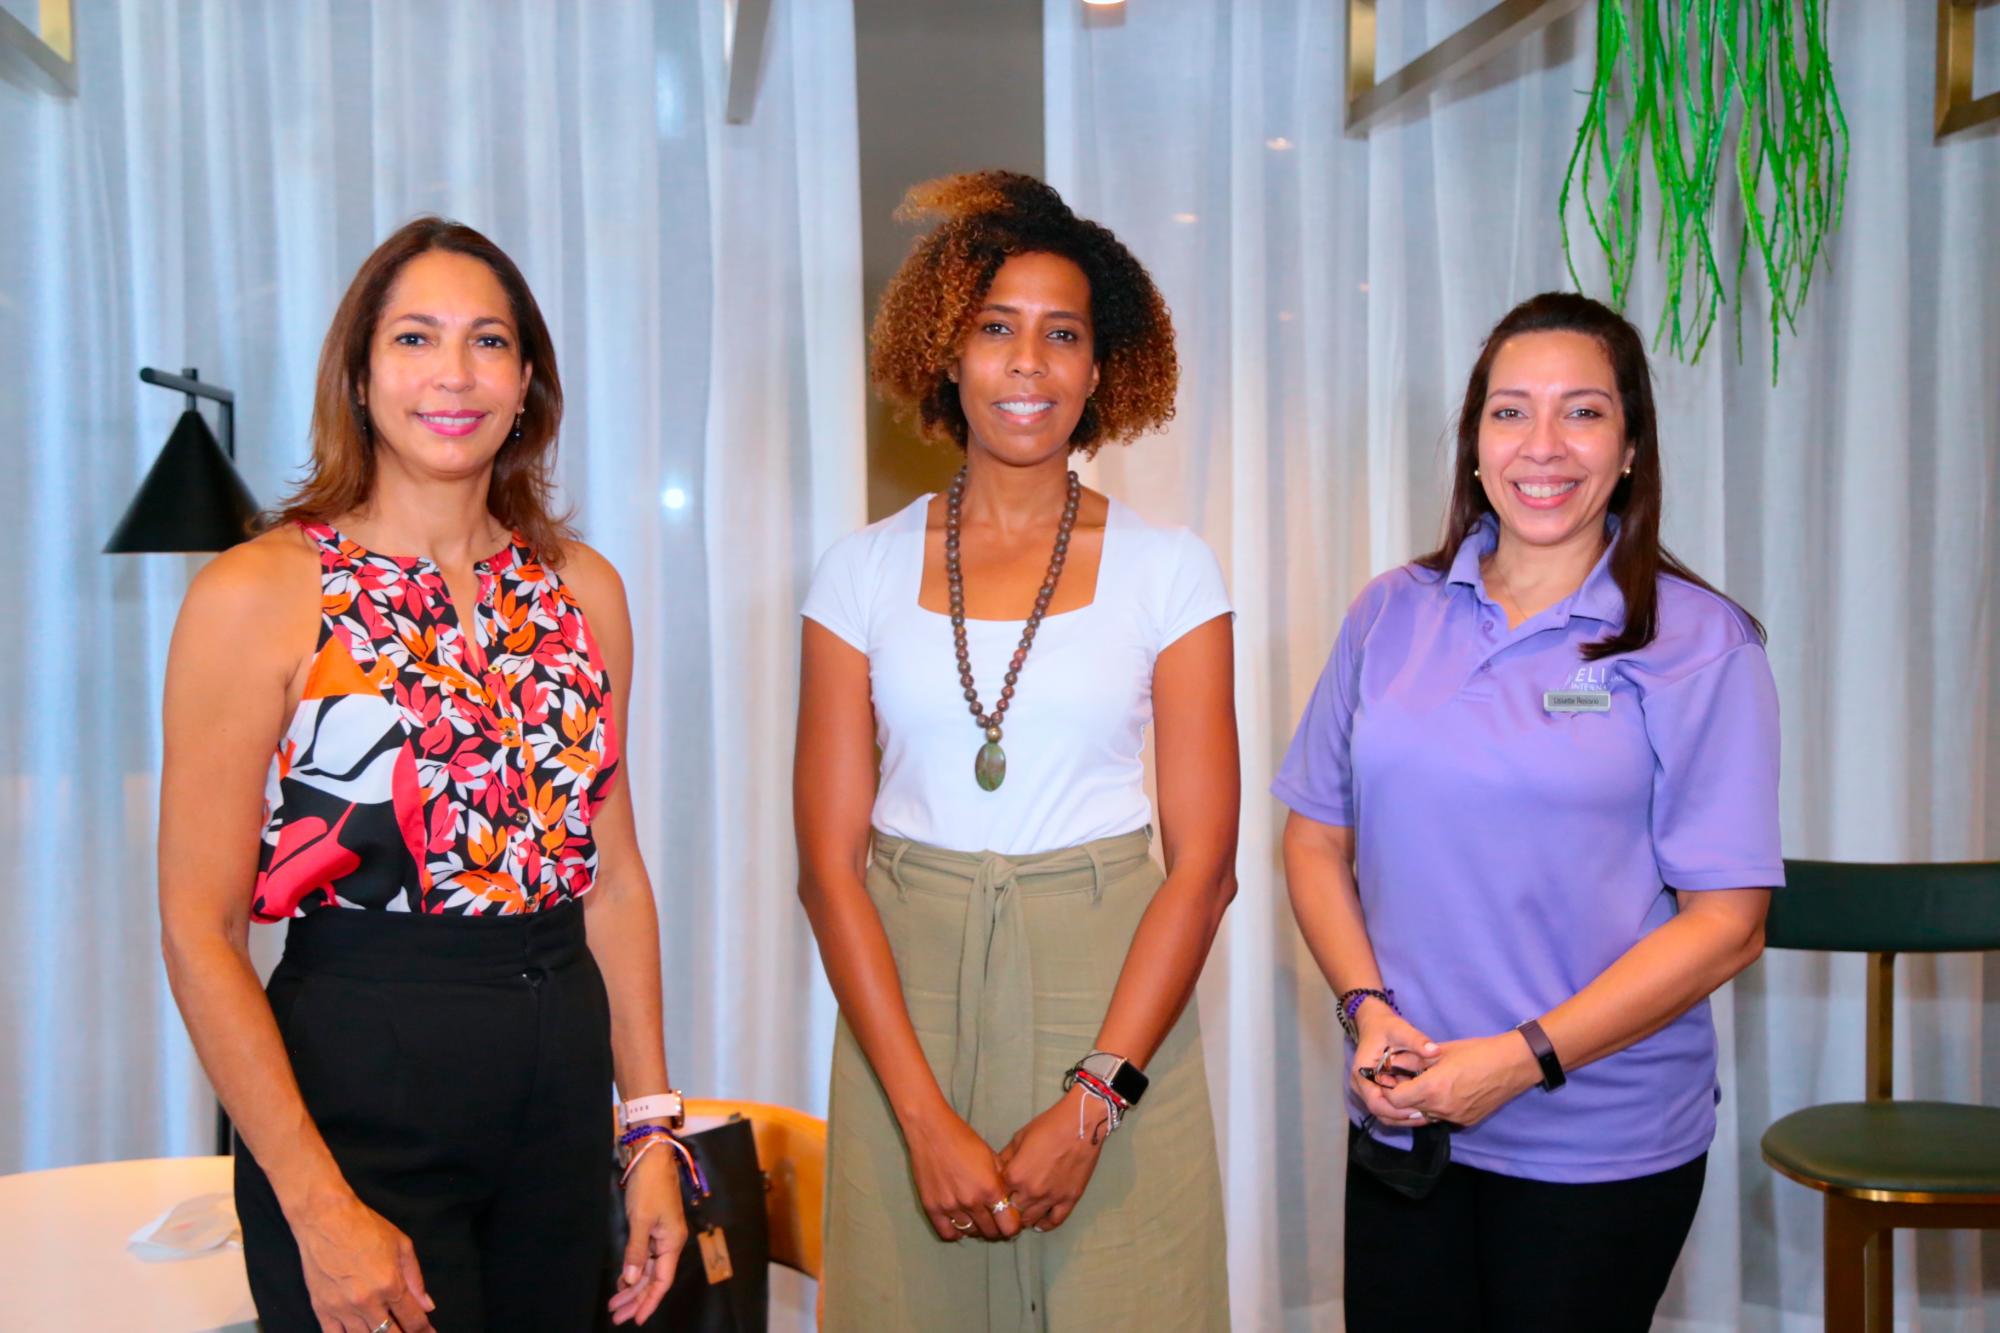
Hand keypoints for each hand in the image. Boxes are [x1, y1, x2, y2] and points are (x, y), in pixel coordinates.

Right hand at [290, 1188, 434, 1332]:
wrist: (326, 1219)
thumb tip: (427, 1305)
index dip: (423, 1330)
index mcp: (390, 1284)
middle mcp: (367, 1301)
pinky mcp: (322, 1309)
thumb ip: (416, 1279)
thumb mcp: (402, 1246)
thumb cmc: (364, 1227)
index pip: (413, 1319)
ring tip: (387, 1332)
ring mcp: (342, 1308)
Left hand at [607, 1146, 688, 1324]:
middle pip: (654, 1279)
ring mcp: (661, 1237)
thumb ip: (635, 1252)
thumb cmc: (650, 1187)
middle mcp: (669, 1243)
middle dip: (636, 1299)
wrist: (653, 1158)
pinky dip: (633, 1272)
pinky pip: (644, 1259)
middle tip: (617, 1316)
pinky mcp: (652, 1230)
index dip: (649, 1302)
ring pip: (648, 1271)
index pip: (662, 1281)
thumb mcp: (640, 1220)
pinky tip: (622, 1282)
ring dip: (633, 1288)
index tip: (636, 1320)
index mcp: (672, 1243)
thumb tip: (631, 1280)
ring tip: (615, 1305)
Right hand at [906, 1107, 1019, 1241]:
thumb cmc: (964, 1139)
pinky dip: (956, 1232)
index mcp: (990, 1188)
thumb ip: (1002, 1182)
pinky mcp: (932, 1207)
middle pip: (991, 1232)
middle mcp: (971, 1201)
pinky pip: (947, 1233)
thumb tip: (1010, 1202)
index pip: (1009, 1226)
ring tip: (977, 1219)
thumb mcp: (992, 1157)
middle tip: (994, 1220)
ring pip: (970, 1233)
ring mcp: (950, 1206)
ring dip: (977, 1229)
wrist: (931, 1131)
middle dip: (996, 1228)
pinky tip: (960, 1222)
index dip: (1012, 1226)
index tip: (1010, 1221)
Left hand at [996, 1086, 1105, 1233]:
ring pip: (1030, 1220)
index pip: (997, 1195)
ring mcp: (1050, 1199)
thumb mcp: (1018, 1138)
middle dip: (1007, 1210)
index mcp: (1014, 1175)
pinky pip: (1054, 1221)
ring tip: (1022, 1214)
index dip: (995, 1196)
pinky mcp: (1069, 1200)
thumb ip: (1005, 1158)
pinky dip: (1045, 1225)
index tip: (996, 1196)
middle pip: (1012, 1212)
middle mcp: (1030, 1192)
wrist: (1080, 1125)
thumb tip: (995, 1173)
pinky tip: (1039, 1222)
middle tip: (1007, 1208)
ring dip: (1024, 1218)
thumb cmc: (1047, 1127)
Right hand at [1350, 998, 1439, 1126]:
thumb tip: (1435, 1051)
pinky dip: (1401, 1110)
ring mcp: (1365, 1088)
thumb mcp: (1401, 1030)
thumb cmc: (1386, 1027)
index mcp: (1362, 1072)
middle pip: (1379, 1111)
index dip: (1397, 1110)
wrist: (1374, 1023)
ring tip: (1426, 1114)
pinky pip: (1385, 1106)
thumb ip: (1417, 1040)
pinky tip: (1419, 1107)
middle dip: (1402, 1116)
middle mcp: (1360, 1084)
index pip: (1376, 1102)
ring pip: (1382, 1112)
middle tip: (1427, 1115)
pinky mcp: (1373, 1089)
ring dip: (1402, 1116)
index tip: (1419, 1108)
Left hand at [1382, 1031, 1542, 1128]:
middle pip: (1407, 1110)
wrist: (1512, 1065)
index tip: (1391, 1078)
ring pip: (1425, 1116)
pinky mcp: (1466, 1122)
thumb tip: (1391, 1063)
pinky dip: (1437, 1108)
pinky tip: (1444, 1092)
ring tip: (1423, 1086)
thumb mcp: (1440, 1052)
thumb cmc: (1477, 1052)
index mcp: (1432, 1089)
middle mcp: (1441, 1109)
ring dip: (1419, 1104)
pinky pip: (1442, 1118)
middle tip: (1403, 1081)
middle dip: (1402, 1097)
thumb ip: (1413, 1060)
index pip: (1395, 1100)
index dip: (1389, 1089)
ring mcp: (1455, 1118)